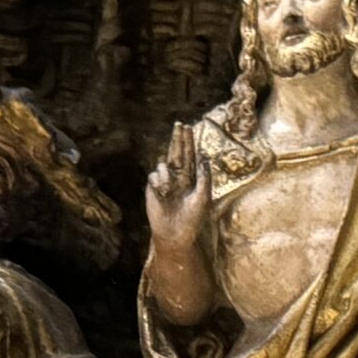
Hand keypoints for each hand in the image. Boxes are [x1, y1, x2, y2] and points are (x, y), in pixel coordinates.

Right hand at [145, 121, 213, 256]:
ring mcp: (164, 182)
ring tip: (169, 189)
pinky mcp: (153, 188)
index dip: (189, 142)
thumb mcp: (203, 197)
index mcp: (191, 179)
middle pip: (177, 152)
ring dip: (166, 173)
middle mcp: (178, 177)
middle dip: (178, 138)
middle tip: (179, 124)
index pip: (190, 156)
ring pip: (164, 164)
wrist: (175, 233)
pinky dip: (159, 182)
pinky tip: (162, 193)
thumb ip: (204, 177)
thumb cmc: (192, 219)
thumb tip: (204, 156)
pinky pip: (153, 176)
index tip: (189, 128)